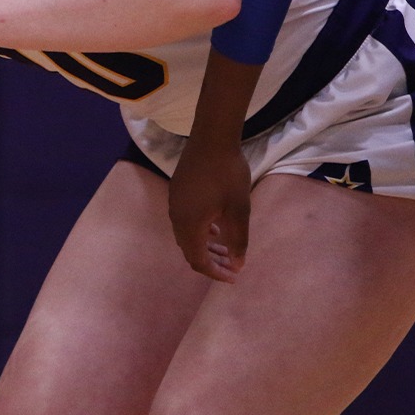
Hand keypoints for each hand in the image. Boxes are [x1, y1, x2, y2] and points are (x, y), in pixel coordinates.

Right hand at [168, 130, 250, 283]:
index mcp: (189, 225)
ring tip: (225, 249)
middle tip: (232, 266)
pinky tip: (215, 226)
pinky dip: (200, 231)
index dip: (216, 273)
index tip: (234, 277)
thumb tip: (237, 265)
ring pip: (187, 236)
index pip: (198, 261)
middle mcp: (176, 217)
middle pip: (190, 250)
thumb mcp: (239, 210)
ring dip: (205, 246)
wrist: (212, 137)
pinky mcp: (177, 192)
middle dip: (211, 262)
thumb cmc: (228, 174)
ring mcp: (174, 204)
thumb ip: (238, 241)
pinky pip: (185, 221)